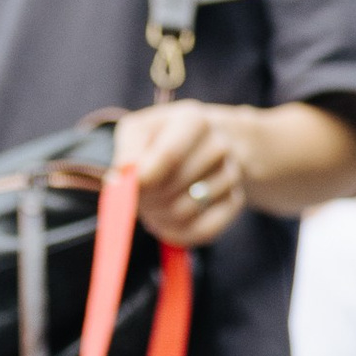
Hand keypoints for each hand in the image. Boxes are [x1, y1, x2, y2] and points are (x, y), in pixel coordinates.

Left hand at [110, 100, 254, 247]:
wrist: (207, 143)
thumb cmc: (163, 138)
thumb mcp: (139, 131)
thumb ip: (127, 153)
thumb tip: (121, 180)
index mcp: (194, 122)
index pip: (168, 157)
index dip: (143, 180)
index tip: (128, 189)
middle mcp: (218, 146)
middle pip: (173, 188)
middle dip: (147, 199)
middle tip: (138, 197)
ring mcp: (230, 175)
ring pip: (184, 213)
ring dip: (159, 216)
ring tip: (153, 204)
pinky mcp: (235, 202)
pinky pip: (202, 232)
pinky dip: (177, 233)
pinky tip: (166, 222)